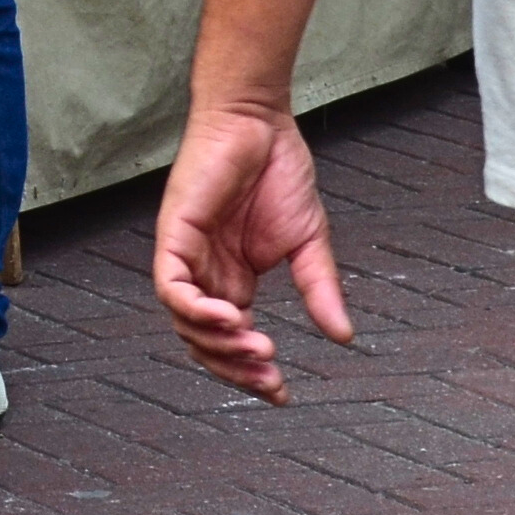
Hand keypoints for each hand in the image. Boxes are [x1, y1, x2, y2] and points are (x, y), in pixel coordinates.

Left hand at [151, 96, 353, 403]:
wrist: (260, 121)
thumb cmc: (277, 171)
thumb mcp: (308, 242)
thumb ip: (319, 288)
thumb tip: (343, 335)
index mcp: (232, 280)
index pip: (232, 340)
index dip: (251, 371)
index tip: (282, 393)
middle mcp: (205, 274)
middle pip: (205, 342)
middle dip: (236, 368)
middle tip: (271, 380)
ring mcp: (186, 256)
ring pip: (186, 322)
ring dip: (220, 343)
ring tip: (259, 349)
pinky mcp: (174, 234)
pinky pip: (171, 286)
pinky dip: (196, 310)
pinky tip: (231, 318)